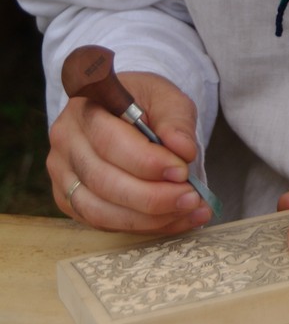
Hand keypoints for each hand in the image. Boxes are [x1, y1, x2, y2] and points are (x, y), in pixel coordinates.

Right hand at [47, 71, 212, 233]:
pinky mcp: (70, 201)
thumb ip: (175, 120)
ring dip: (149, 218)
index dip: (146, 162)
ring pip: (101, 211)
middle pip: (104, 181)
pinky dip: (143, 226)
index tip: (182, 170)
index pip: (110, 142)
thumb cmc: (144, 102)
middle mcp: (66, 143)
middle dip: (152, 196)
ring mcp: (63, 175)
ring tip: (189, 210)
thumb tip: (183, 149)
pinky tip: (175, 219)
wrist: (125, 112)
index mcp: (85, 109)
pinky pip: (103, 223)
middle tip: (191, 197)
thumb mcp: (165, 98)